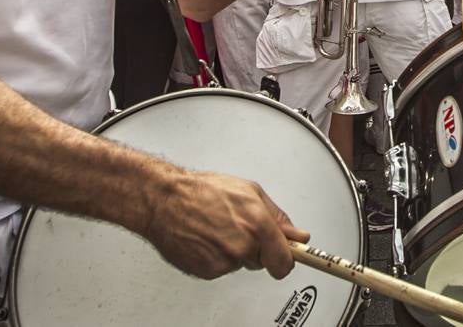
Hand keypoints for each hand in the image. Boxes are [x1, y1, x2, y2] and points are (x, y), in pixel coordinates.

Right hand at [145, 170, 309, 279]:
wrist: (165, 200)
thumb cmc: (203, 191)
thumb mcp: (250, 191)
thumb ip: (278, 216)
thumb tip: (297, 234)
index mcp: (258, 224)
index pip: (285, 261)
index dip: (286, 259)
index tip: (288, 256)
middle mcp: (243, 246)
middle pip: (263, 262)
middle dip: (258, 248)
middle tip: (239, 228)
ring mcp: (224, 261)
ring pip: (241, 263)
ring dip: (235, 250)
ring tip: (218, 227)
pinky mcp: (207, 271)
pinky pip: (222, 268)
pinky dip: (217, 257)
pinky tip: (207, 238)